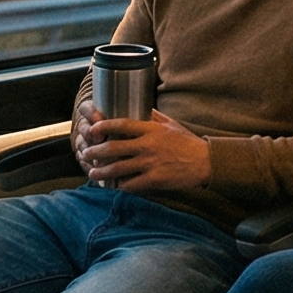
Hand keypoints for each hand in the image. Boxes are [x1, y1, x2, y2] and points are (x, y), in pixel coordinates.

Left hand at [77, 110, 211, 193]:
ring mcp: (150, 163)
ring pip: (118, 168)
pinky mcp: (155, 180)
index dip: (103, 126)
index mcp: (150, 129)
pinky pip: (131, 184)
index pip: (121, 125)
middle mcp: (148, 145)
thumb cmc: (187, 142)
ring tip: (92, 173)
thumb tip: (138, 106)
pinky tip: (113, 186)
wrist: (205, 162)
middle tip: (86, 154)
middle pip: (113, 148)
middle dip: (95, 152)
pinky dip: (120, 186)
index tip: (92, 130)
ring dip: (101, 172)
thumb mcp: (170, 124)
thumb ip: (152, 116)